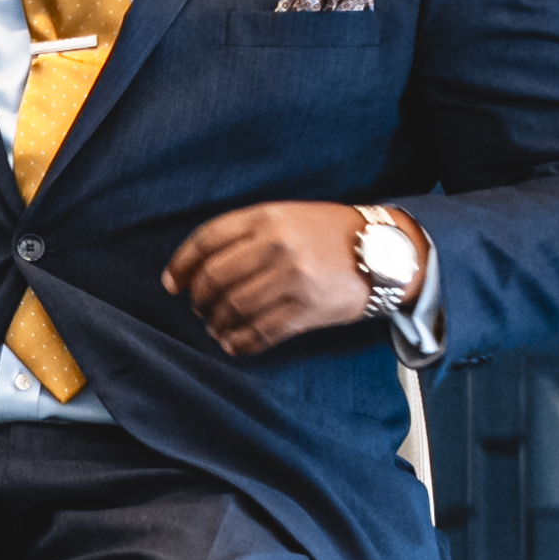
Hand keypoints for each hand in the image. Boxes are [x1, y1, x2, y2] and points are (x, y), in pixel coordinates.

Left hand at [162, 201, 377, 356]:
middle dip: (199, 299)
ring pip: (233, 308)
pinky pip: (260, 332)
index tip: (172, 283)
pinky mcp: (308, 309)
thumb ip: (246, 234)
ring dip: (216, 323)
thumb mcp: (287, 216)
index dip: (182, 265)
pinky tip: (233, 343)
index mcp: (267, 217)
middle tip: (199, 308)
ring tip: (216, 326)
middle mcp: (277, 246)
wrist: (386, 250)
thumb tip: (197, 269)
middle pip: (214, 279)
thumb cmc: (328, 234)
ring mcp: (293, 279)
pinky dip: (239, 342)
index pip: (206, 240)